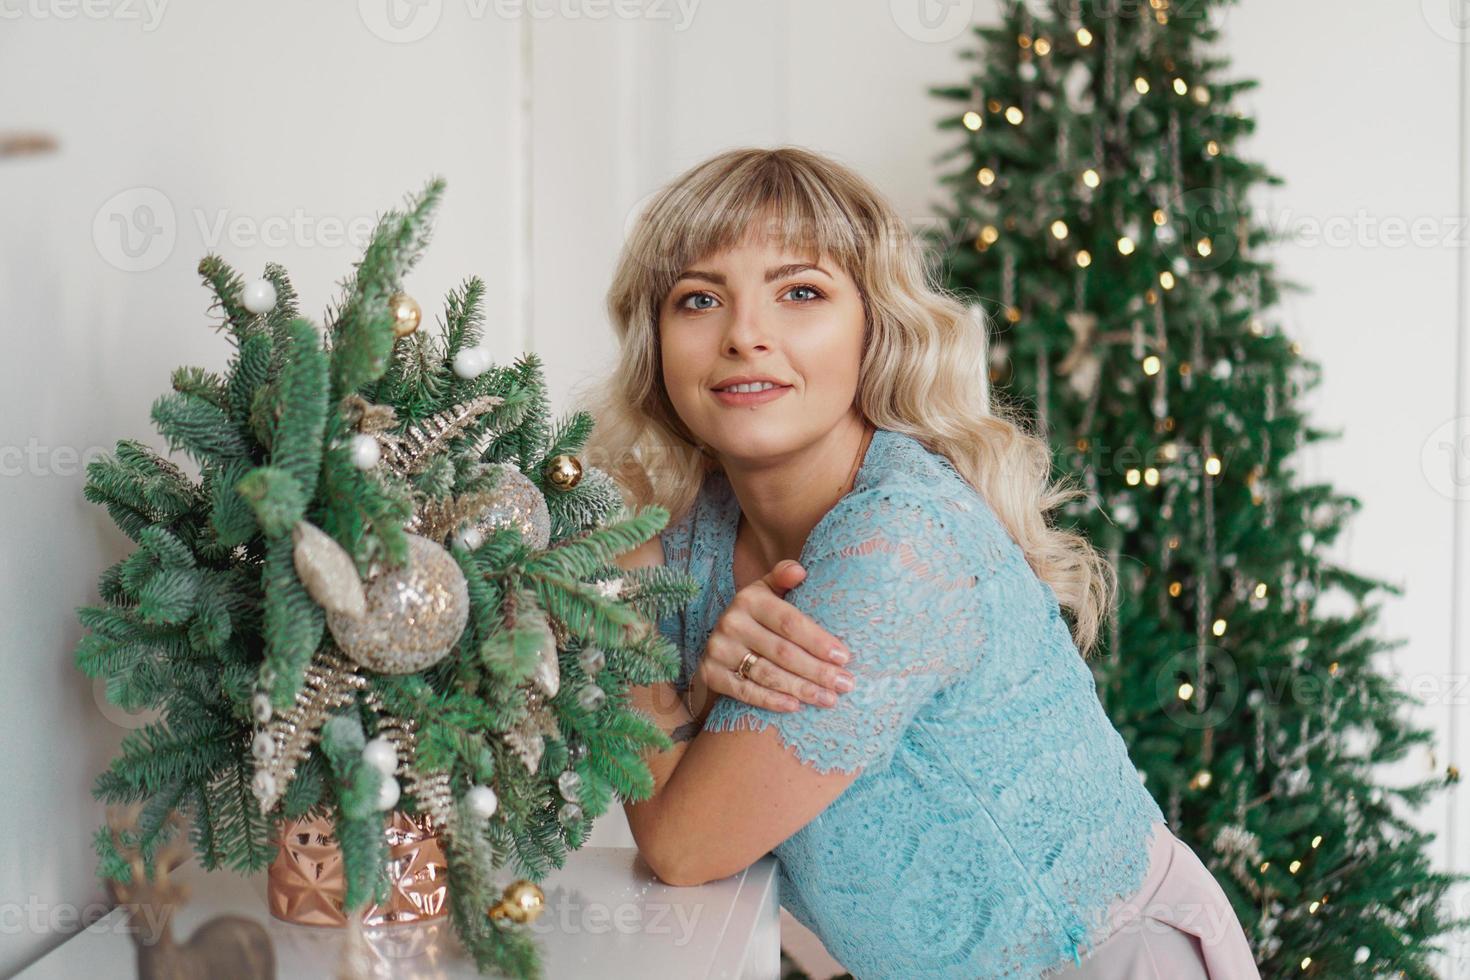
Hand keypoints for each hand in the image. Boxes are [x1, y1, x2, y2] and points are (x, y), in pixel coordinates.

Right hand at [696, 559, 855, 713]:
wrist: (719, 639)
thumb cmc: (757, 615)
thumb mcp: (767, 591)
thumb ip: (783, 577)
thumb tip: (800, 571)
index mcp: (749, 599)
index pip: (789, 623)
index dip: (818, 641)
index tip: (844, 657)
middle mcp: (731, 623)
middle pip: (782, 652)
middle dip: (817, 671)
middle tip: (845, 684)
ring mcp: (719, 650)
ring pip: (767, 674)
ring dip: (801, 689)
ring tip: (829, 700)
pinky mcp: (711, 674)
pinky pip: (745, 691)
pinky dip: (771, 701)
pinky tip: (795, 706)